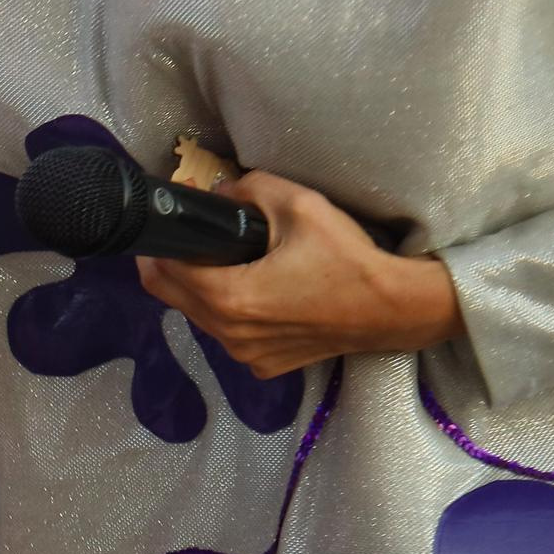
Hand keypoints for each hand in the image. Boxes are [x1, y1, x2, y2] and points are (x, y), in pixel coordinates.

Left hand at [138, 171, 459, 377]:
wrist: (395, 309)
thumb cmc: (349, 258)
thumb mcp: (300, 206)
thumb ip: (250, 189)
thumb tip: (218, 191)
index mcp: (229, 298)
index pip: (163, 273)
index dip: (158, 245)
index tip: (166, 225)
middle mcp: (229, 334)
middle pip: (172, 298)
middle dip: (170, 266)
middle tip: (183, 238)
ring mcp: (245, 354)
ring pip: (199, 318)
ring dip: (199, 290)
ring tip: (220, 261)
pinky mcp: (264, 364)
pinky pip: (229, 335)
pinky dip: (228, 312)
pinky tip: (250, 290)